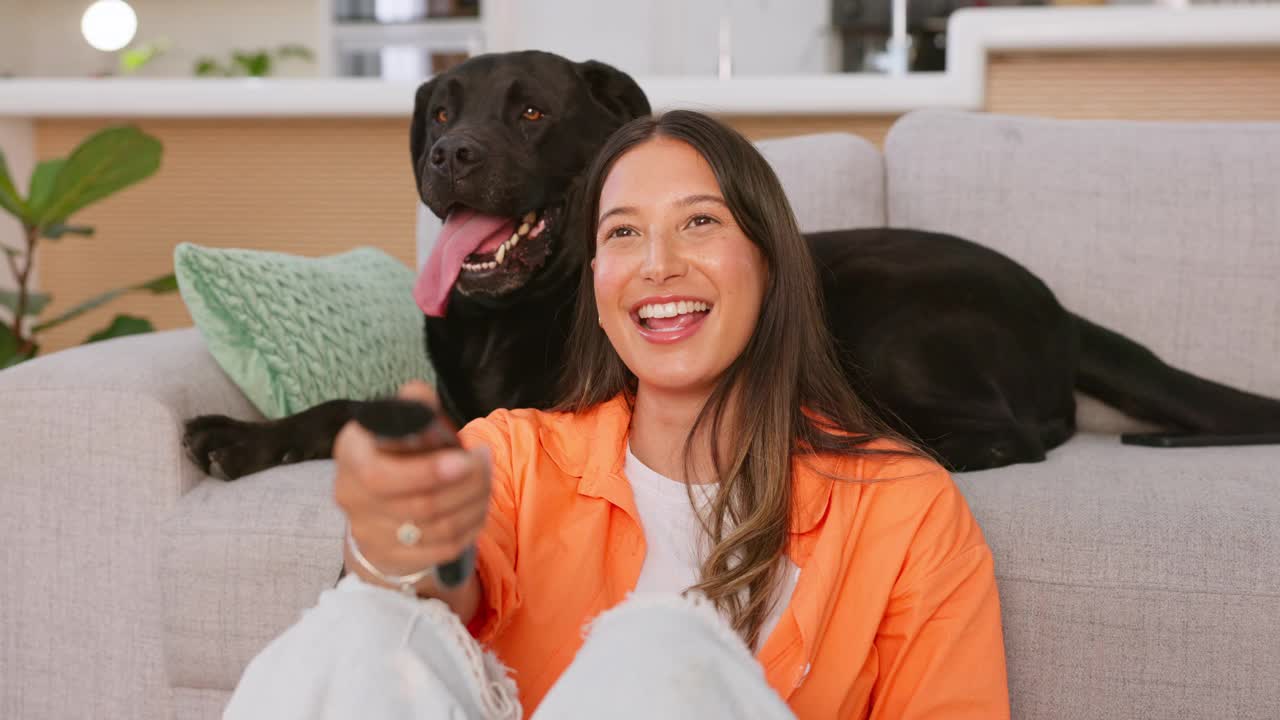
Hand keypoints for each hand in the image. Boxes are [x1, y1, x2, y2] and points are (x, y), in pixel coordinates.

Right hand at [334, 381, 490, 597]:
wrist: (372, 503)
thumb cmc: (394, 453)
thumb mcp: (397, 423)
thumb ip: (412, 408)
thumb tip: (420, 394)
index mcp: (351, 455)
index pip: (379, 476)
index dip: (426, 472)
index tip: (464, 460)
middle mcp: (352, 496)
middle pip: (420, 505)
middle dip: (467, 485)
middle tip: (487, 464)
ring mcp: (369, 533)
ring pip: (437, 528)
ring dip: (474, 505)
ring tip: (487, 483)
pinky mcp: (391, 557)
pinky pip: (442, 549)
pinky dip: (469, 529)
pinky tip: (478, 510)